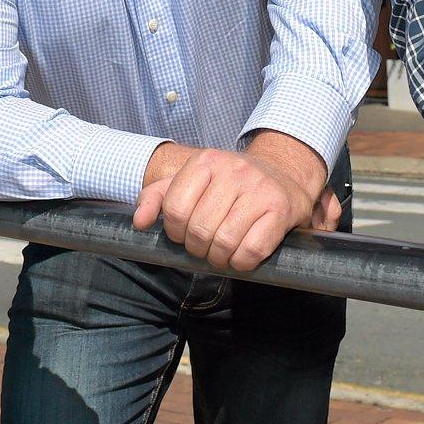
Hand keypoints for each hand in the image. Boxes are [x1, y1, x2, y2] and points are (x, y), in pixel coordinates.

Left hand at [132, 131, 327, 271]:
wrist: (284, 175)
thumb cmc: (230, 184)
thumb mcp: (191, 181)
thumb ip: (158, 197)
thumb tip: (139, 222)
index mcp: (206, 161)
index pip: (175, 209)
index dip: (175, 232)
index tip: (184, 234)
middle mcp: (233, 170)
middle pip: (199, 230)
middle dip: (197, 249)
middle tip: (205, 247)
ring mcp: (259, 189)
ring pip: (224, 242)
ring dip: (219, 259)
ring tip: (221, 254)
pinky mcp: (281, 209)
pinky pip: (252, 251)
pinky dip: (242, 263)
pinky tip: (242, 255)